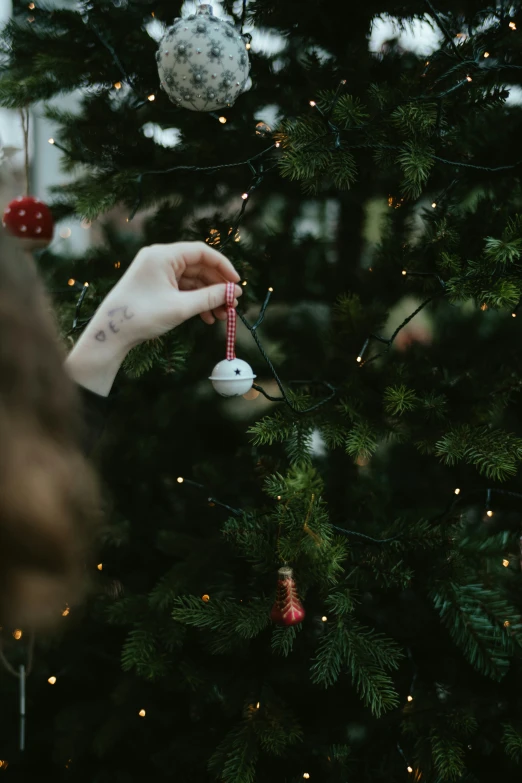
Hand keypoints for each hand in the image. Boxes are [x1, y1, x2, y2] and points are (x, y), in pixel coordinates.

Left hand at [65, 242, 241, 395]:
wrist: (111, 333)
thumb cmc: (143, 316)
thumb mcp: (181, 307)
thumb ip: (210, 297)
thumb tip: (234, 292)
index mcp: (162, 255)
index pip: (201, 252)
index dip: (223, 266)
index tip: (237, 283)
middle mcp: (159, 259)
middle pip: (198, 267)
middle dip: (217, 286)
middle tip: (233, 304)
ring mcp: (156, 273)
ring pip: (192, 280)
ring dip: (208, 297)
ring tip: (222, 316)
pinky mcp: (155, 286)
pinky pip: (182, 289)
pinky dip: (195, 301)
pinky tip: (207, 318)